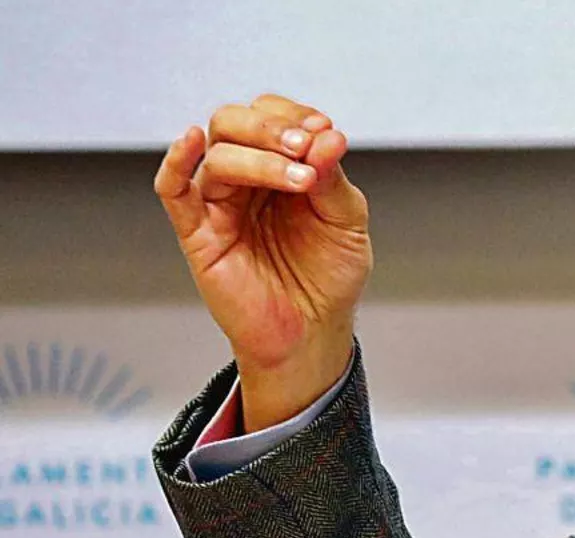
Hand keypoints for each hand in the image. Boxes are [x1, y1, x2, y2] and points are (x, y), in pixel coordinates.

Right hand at [154, 94, 371, 430]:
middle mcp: (247, 179)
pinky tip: (193, 142)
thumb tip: (327, 136)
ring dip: (259, 157)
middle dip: (271, 128)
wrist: (313, 332)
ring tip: (301, 179)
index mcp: (282, 166)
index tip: (323, 131)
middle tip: (305, 148)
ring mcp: (219, 203)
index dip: (294, 116)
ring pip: (217, 155)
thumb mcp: (347, 223)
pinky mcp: (198, 233)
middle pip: (234, 122)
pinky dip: (176, 162)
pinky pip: (173, 190)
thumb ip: (334, 179)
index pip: (272, 115)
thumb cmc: (328, 277)